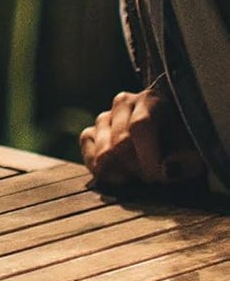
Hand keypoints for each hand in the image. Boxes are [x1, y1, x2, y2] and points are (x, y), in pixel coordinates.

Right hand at [79, 85, 205, 187]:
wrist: (169, 146)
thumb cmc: (183, 148)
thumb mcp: (194, 154)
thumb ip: (186, 162)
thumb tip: (167, 169)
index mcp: (152, 100)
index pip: (141, 126)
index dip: (148, 155)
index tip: (158, 177)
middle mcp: (124, 102)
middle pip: (121, 139)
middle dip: (137, 166)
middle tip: (151, 180)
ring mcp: (104, 116)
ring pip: (104, 146)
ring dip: (120, 168)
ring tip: (138, 178)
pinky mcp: (90, 132)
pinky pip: (87, 147)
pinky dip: (98, 166)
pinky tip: (115, 177)